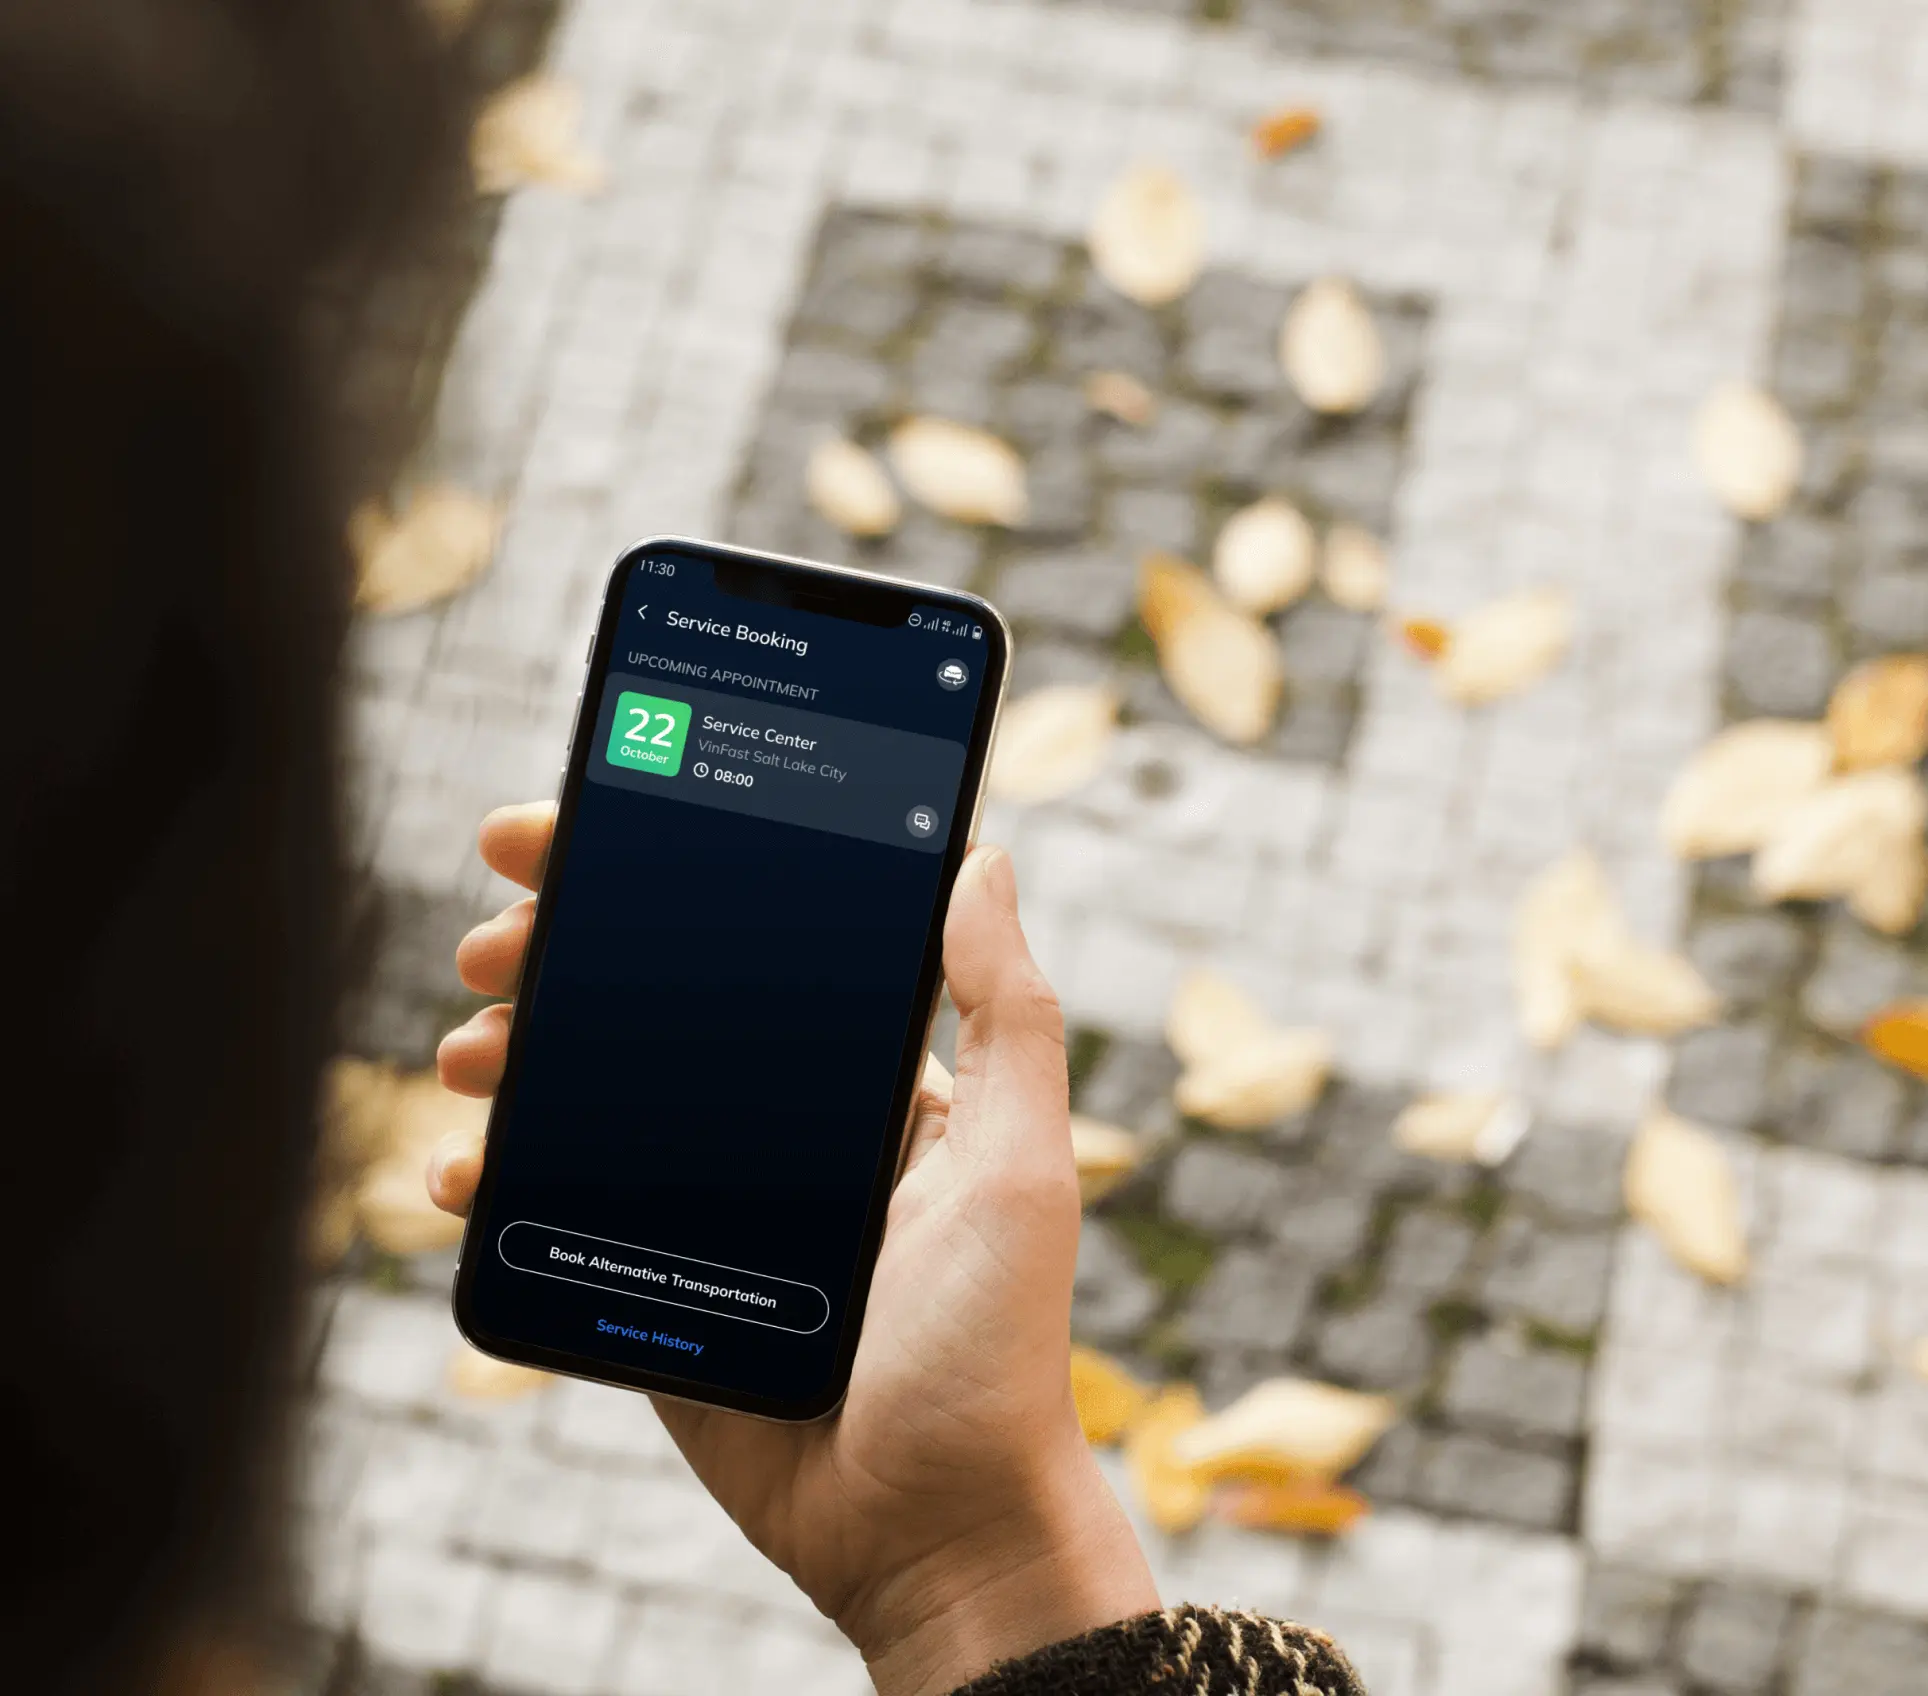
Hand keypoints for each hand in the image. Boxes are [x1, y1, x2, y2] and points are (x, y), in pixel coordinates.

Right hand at [431, 803, 1158, 1694]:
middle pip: (649, 1007)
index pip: (751, 948)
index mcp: (857, 1081)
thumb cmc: (996, 1346)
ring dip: (514, 1052)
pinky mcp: (652, 1284)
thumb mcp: (1018, 1162)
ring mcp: (706, 1205)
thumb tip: (983, 860)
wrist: (930, 1525)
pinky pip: (558, 1210)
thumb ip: (1003, 1016)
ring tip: (473, 1044)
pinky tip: (464, 1164)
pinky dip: (496, 1178)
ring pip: (587, 1096)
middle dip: (561, 956)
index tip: (578, 838)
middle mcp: (776, 1127)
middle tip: (496, 939)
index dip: (664, 883)